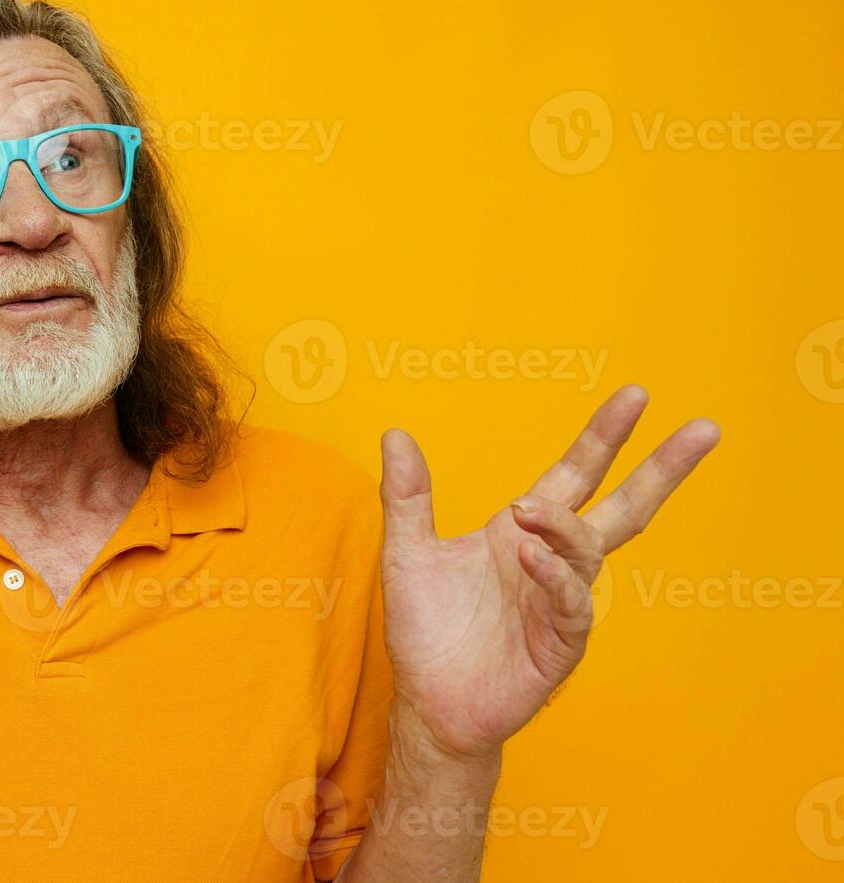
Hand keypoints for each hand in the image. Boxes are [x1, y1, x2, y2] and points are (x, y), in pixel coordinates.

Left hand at [377, 385, 719, 759]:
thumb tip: (395, 433)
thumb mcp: (407, 551)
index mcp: (523, 533)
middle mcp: (552, 561)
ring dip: (562, 527)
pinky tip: (533, 559)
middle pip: (623, 508)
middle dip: (662, 470)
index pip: (576, 474)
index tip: (636, 396)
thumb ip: (406, 495)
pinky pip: (570, 606)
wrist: (427, 702)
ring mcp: (560, 603)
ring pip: (587, 552)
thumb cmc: (425, 628)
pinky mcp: (558, 646)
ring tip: (526, 514)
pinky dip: (556, 579)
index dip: (603, 437)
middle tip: (703, 429)